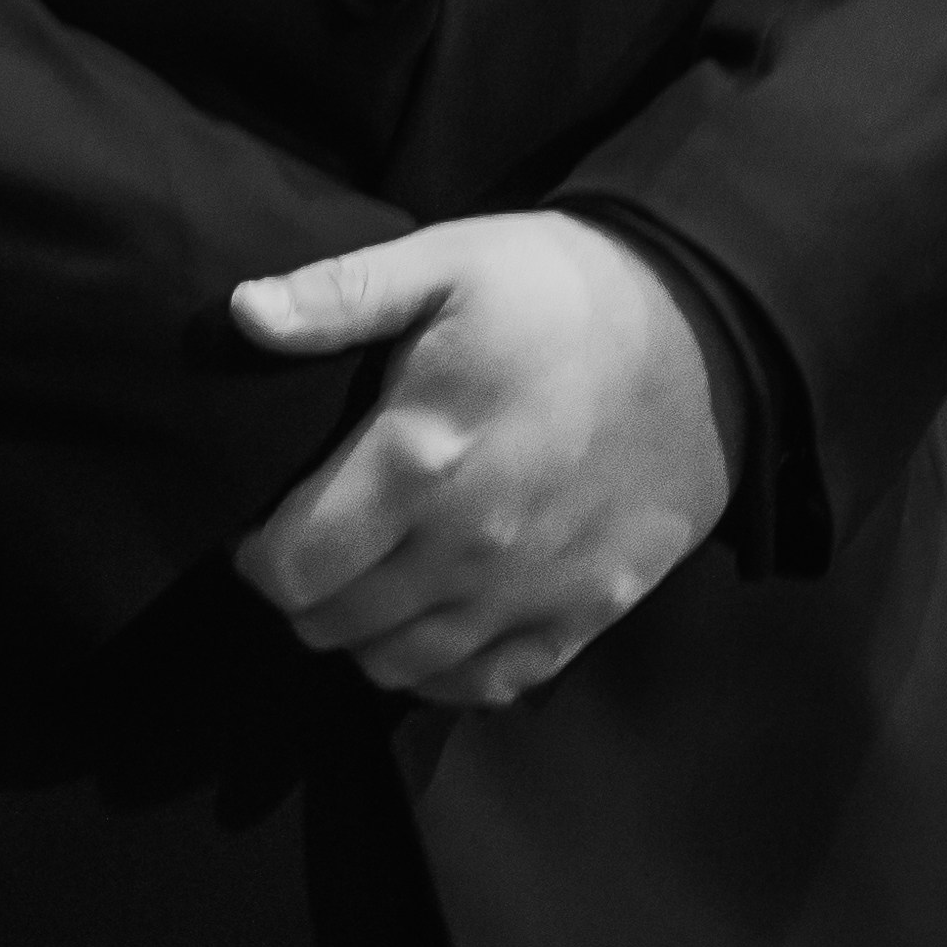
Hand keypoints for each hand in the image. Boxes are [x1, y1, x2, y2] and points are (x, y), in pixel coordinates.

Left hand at [226, 212, 732, 710]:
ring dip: (364, 636)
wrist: (704, 329)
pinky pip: (486, 684)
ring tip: (367, 584)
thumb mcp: (448, 261)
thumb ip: (341, 295)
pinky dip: (441, 673)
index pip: (293, 564)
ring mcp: (532, 590)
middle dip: (305, 595)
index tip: (261, 529)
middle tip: (312, 551)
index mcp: (420, 457)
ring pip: (401, 665)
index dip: (258, 556)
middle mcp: (469, 545)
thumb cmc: (562, 289)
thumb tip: (242, 314)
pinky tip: (433, 626)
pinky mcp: (587, 611)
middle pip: (336, 623)